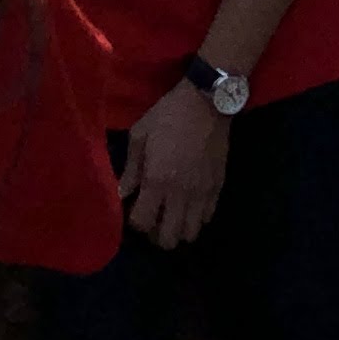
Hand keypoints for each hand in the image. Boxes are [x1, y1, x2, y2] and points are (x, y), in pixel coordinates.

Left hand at [117, 79, 231, 247]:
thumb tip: (120, 194)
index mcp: (157, 180)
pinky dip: (196, 218)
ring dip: (178, 229)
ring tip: (171, 214)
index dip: (135, 222)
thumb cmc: (169, 114)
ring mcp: (202, 193)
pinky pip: (207, 217)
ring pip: (190, 233)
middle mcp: (180, 193)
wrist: (208, 101)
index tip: (134, 209)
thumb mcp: (140, 135)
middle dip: (156, 235)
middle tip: (153, 218)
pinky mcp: (218, 187)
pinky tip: (189, 204)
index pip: (143, 222)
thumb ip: (130, 169)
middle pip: (168, 238)